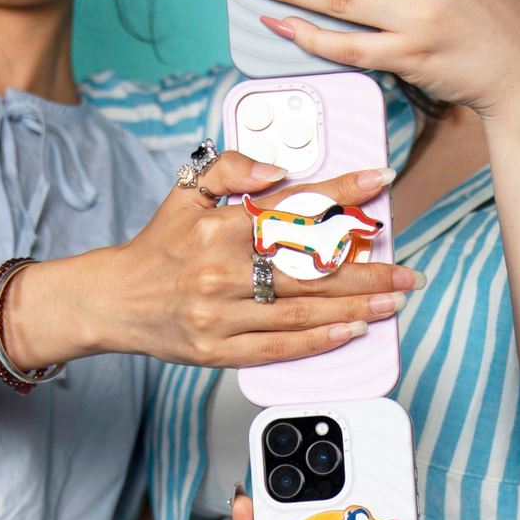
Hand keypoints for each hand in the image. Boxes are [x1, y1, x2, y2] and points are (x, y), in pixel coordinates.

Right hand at [10, 150, 418, 373]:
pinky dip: (317, 341)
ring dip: (354, 306)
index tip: (381, 183)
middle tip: (406, 270)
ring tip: (392, 302)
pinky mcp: (219, 350)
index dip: (342, 193)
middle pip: (310, 267)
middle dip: (367, 268)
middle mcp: (225, 269)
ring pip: (302, 310)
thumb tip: (280, 170)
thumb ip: (231, 169)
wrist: (113, 300)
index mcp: (222, 226)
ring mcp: (223, 314)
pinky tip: (350, 332)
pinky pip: (278, 348)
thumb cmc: (158, 246)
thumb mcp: (185, 192)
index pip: (294, 205)